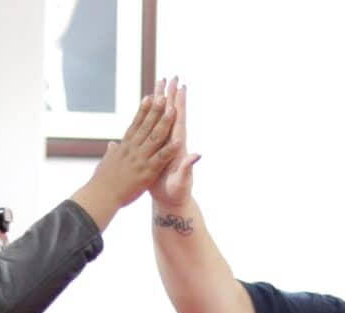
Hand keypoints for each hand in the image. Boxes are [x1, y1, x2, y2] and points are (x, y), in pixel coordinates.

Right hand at [87, 83, 178, 209]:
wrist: (101, 196)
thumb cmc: (102, 181)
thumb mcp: (107, 162)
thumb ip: (113, 152)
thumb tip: (112, 145)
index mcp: (124, 146)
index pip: (135, 123)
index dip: (143, 110)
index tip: (150, 97)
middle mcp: (132, 149)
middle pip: (146, 125)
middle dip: (156, 109)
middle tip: (164, 94)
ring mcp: (140, 159)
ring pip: (154, 137)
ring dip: (164, 122)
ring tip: (173, 109)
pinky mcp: (146, 171)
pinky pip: (161, 158)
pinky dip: (169, 149)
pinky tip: (178, 140)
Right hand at [149, 77, 200, 208]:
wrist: (171, 202)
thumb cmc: (177, 193)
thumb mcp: (182, 180)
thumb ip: (188, 168)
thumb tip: (197, 155)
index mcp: (177, 146)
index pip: (179, 120)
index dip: (179, 104)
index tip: (180, 87)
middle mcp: (172, 142)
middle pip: (171, 114)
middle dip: (170, 96)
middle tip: (170, 77)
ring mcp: (164, 146)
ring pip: (161, 120)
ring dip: (160, 104)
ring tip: (158, 87)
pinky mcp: (156, 151)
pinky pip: (153, 132)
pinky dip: (150, 120)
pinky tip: (147, 111)